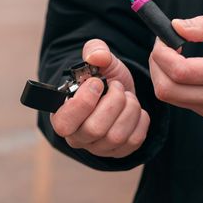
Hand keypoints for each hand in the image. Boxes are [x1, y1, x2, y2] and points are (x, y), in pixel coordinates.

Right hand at [50, 40, 149, 157]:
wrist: (122, 91)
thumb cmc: (105, 78)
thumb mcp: (101, 60)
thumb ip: (96, 51)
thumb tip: (96, 57)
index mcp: (62, 115)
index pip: (64, 123)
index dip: (84, 101)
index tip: (98, 82)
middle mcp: (78, 137)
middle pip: (95, 129)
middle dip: (113, 102)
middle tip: (117, 87)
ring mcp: (99, 147)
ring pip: (116, 136)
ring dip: (129, 108)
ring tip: (126, 96)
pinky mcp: (119, 152)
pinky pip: (134, 140)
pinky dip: (140, 120)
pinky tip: (135, 110)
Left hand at [149, 16, 202, 118]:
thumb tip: (176, 26)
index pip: (181, 71)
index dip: (163, 52)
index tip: (164, 35)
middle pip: (167, 89)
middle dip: (156, 64)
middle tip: (163, 44)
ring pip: (169, 97)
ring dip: (161, 73)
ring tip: (172, 53)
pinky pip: (178, 100)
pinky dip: (171, 82)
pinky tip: (181, 66)